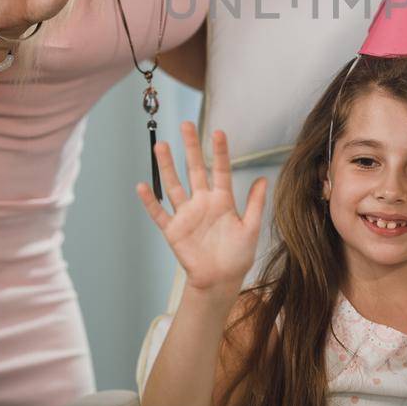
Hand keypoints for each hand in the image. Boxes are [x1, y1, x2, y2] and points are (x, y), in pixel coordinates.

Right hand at [136, 123, 266, 297]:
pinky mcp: (173, 230)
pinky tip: (142, 185)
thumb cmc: (237, 256)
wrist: (220, 280)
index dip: (220, 152)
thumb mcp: (251, 228)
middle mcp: (202, 202)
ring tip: (162, 145)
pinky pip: (159, 212)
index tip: (218, 132)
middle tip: (186, 125)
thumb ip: (255, 204)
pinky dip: (150, 200)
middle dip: (190, 147)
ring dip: (167, 166)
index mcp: (222, 200)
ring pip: (174, 185)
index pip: (221, 170)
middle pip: (195, 169)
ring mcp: (186, 215)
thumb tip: (263, 179)